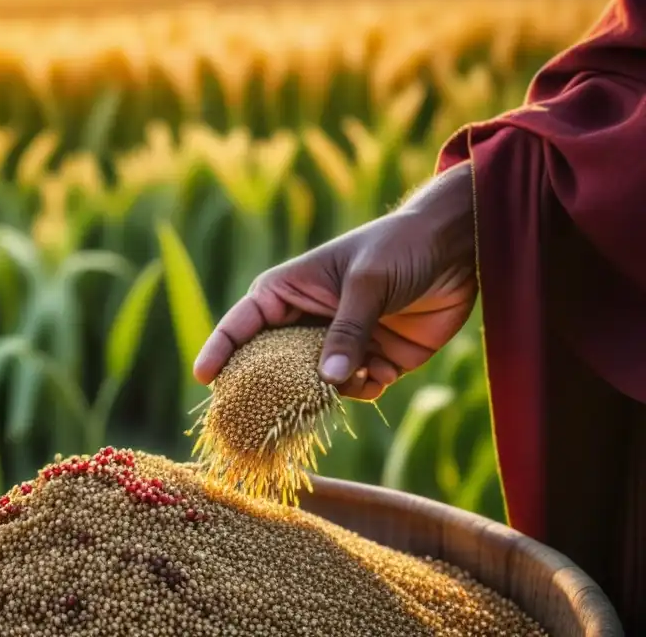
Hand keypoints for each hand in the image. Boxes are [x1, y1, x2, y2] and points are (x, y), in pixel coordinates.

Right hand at [193, 162, 477, 399]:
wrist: (459, 246)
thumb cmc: (400, 247)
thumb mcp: (369, 283)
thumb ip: (348, 331)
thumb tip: (327, 381)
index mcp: (289, 290)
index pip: (243, 322)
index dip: (221, 349)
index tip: (204, 377)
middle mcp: (308, 319)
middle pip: (274, 363)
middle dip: (274, 388)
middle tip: (264, 417)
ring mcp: (340, 341)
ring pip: (317, 383)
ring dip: (332, 389)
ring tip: (356, 376)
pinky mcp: (374, 358)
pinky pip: (356, 389)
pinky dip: (366, 389)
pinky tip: (383, 373)